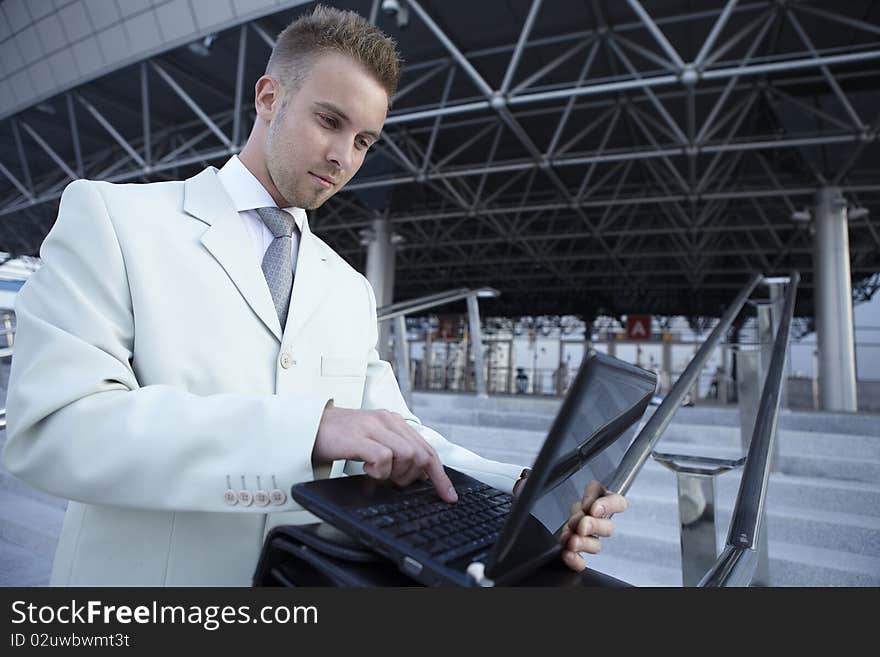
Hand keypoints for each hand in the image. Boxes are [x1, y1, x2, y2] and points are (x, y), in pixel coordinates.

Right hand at [313, 402, 457, 502]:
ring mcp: (373, 428)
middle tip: (394, 481)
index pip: (427, 448)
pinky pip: (383, 458)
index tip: (448, 495)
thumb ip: (396, 449)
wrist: (309, 426)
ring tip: (379, 474)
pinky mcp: (358, 437)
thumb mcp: (373, 439)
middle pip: (421, 454)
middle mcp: (387, 420)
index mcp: (394, 421)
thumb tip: (420, 474)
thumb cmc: (340, 437)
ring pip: (406, 455)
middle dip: (413, 477)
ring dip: (396, 474)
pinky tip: (367, 469)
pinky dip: (379, 471)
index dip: (440, 475)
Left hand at [558, 480, 626, 571]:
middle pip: (608, 528)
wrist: (554, 520)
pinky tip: (568, 554)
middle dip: (594, 526)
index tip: (594, 509)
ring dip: (583, 542)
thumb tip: (588, 506)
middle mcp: (600, 523)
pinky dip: (575, 560)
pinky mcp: (579, 554)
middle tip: (582, 525)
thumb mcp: (584, 493)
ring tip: (571, 540)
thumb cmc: (576, 505)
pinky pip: (582, 562)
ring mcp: (590, 539)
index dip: (609, 506)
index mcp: (603, 504)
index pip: (618, 503)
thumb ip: (590, 494)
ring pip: (596, 545)